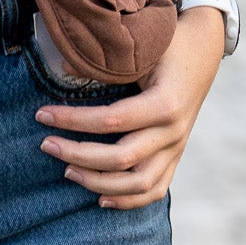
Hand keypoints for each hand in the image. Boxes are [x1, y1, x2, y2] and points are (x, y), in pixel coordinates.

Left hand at [34, 3, 226, 209]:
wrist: (203, 49)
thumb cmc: (168, 43)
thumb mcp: (140, 47)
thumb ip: (106, 63)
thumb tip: (62, 68)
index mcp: (165, 103)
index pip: (111, 121)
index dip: (73, 120)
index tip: (42, 115)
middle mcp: (174, 131)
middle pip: (121, 159)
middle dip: (77, 154)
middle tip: (46, 144)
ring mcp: (177, 147)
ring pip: (139, 184)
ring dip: (99, 183)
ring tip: (67, 171)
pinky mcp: (176, 156)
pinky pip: (155, 190)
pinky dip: (128, 200)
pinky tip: (100, 199)